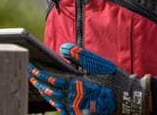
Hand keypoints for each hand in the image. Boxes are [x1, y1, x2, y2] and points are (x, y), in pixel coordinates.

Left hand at [28, 43, 150, 114]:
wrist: (128, 99)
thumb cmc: (114, 80)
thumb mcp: (99, 63)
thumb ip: (79, 55)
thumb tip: (62, 48)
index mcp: (78, 84)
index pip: (53, 78)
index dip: (40, 72)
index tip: (31, 65)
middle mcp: (74, 98)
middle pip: (50, 89)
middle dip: (38, 80)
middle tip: (29, 72)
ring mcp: (76, 108)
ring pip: (54, 100)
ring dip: (44, 90)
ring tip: (36, 82)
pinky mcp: (79, 113)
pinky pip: (61, 107)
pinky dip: (53, 100)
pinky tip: (51, 95)